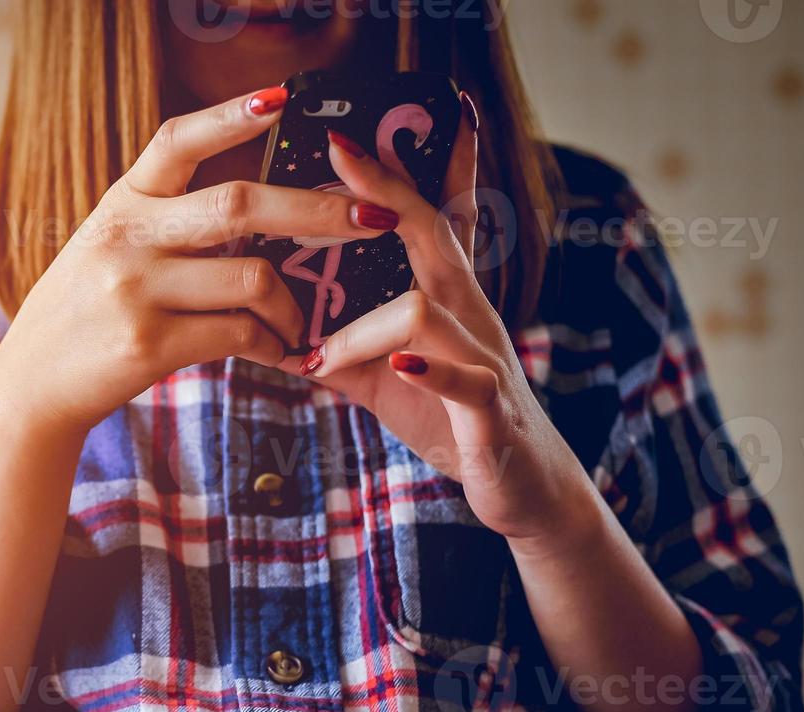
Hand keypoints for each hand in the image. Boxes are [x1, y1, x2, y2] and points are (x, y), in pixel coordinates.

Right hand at [0, 87, 396, 435]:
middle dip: (316, 211)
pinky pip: (238, 335)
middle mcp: (128, 237)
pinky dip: (270, 345)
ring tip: (300, 323)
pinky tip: (277, 353)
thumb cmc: (83, 312)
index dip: (232, 116)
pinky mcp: (149, 345)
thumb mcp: (108, 247)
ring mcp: (137, 291)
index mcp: (122, 203)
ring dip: (293, 305)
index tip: (282, 97)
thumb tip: (257, 210)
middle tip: (369, 218)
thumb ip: (165, 222)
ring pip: (252, 279)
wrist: (31, 385)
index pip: (178, 140)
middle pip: (240, 205)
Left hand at [301, 96, 599, 545]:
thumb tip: (280, 339)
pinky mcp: (491, 409)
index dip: (396, 177)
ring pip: (425, 311)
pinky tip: (399, 368)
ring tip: (321, 355)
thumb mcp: (387, 383)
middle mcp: (468, 314)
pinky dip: (430, 371)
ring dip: (362, 330)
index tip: (354, 134)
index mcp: (445, 300)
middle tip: (338, 158)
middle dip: (385, 195)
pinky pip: (464, 379)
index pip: (425, 222)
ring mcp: (483, 357)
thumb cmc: (454, 421)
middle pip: (431, 236)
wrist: (523, 486)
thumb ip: (342, 356)